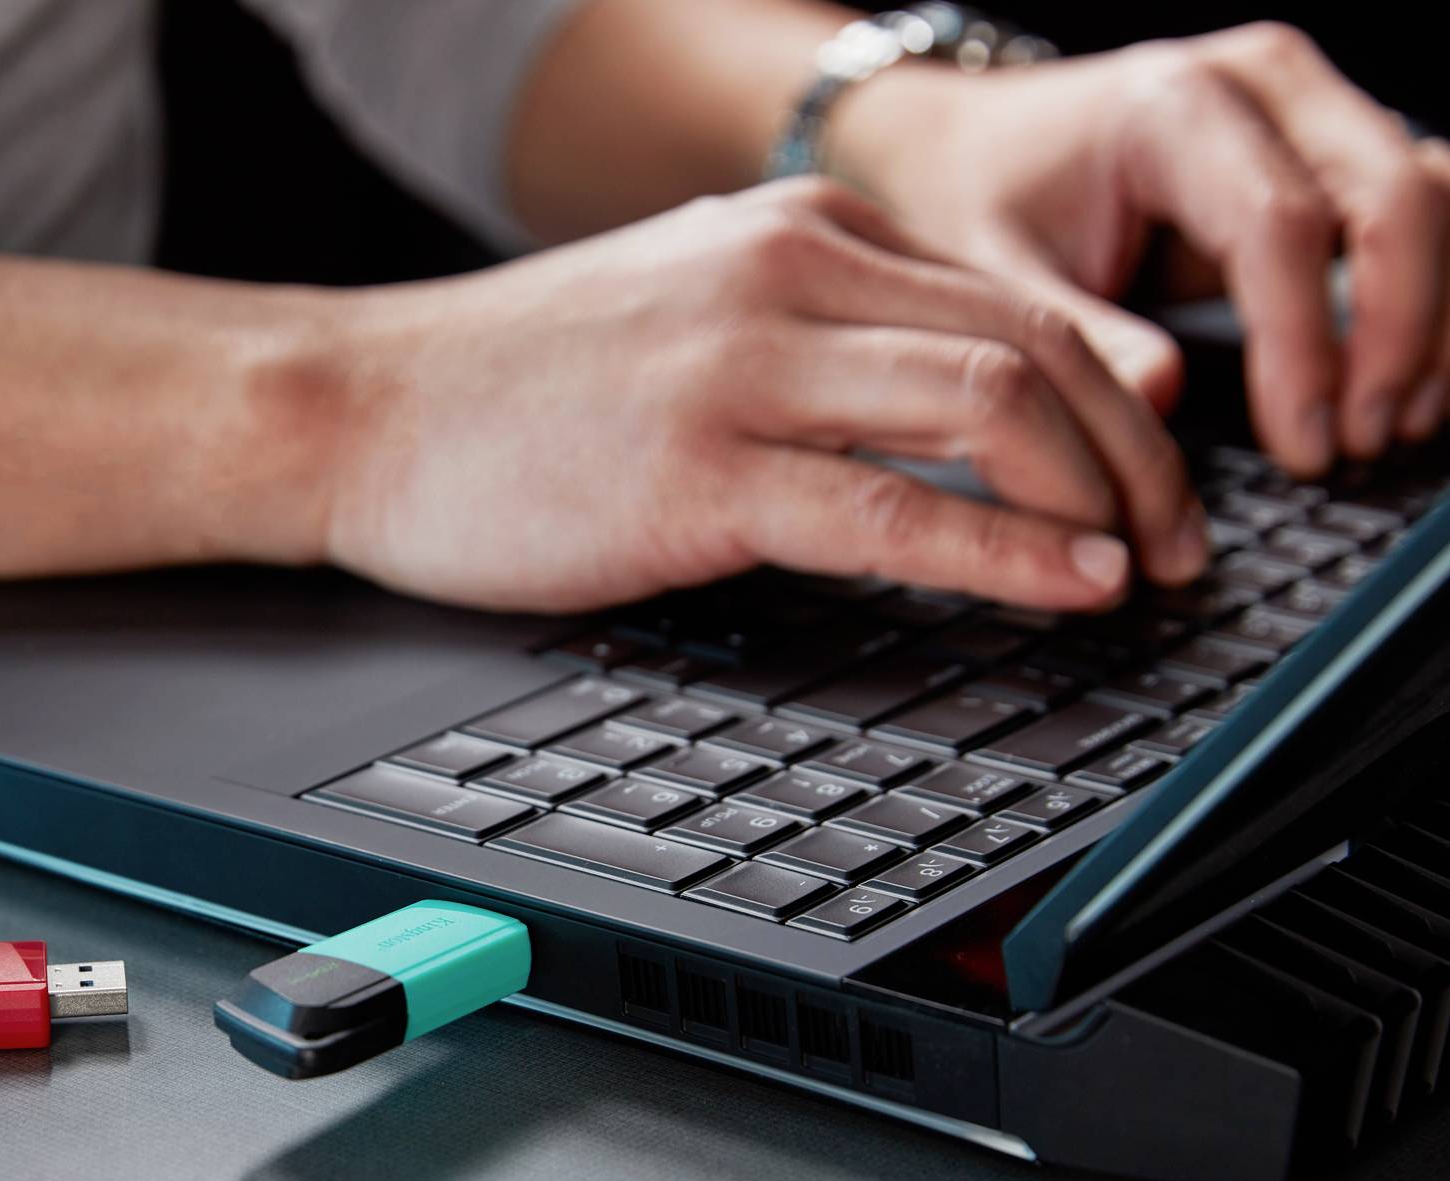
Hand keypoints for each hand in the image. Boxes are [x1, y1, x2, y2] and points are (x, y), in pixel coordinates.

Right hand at [323, 177, 1200, 614]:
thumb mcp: (685, 317)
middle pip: (1033, 346)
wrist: (360, 407)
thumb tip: (935, 419)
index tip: (1148, 474)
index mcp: (793, 236)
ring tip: (1136, 572)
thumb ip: (810, 340)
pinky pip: (895, 507)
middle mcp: (787, 275)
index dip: (1110, 395)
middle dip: (1134, 456)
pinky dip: (1006, 551)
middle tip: (1176, 539)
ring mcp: (743, 366)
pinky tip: (1063, 588)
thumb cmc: (507, 389)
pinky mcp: (699, 467)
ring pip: (992, 405)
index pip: (1010, 300)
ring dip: (1096, 498)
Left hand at [833, 23, 1449, 474]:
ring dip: (1430, 316)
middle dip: (1394, 333)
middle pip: (1393, 196)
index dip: (1307, 345)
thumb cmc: (975, 195)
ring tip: (1390, 424)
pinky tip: (1401, 385)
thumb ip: (1079, 339)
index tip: (1302, 443)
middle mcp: (1263, 88)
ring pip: (1433, 196)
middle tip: (1358, 440)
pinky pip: (1419, 212)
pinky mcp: (1329, 151)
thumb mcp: (993, 273)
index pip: (1281, 224)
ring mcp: (1308, 111)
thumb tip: (1160, 409)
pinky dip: (1427, 297)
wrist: (967, 143)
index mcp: (1172, 106)